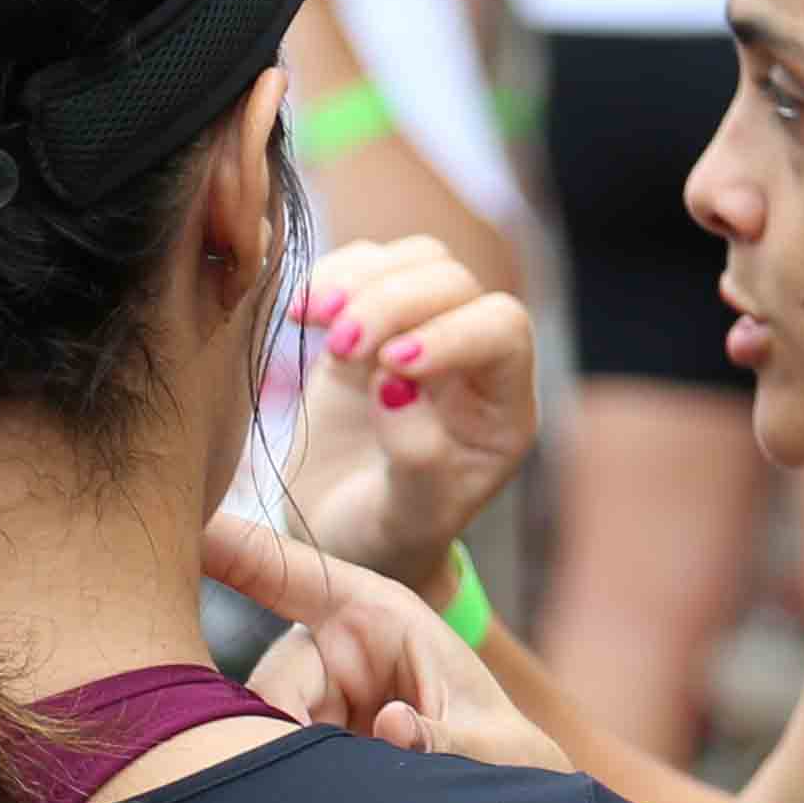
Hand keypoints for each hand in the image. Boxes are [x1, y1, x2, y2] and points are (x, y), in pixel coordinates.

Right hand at [202, 508, 569, 776]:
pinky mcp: (306, 742)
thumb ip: (446, 739)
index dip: (237, 551)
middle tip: (323, 773)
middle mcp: (334, 650)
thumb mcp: (494, 747)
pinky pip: (272, 760)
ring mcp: (315, 698)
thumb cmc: (507, 757)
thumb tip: (392, 727)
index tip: (187, 531)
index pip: (292, 574)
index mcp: (379, 617)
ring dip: (290, 769)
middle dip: (281, 731)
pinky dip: (289, 789)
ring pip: (263, 728)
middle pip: (272, 678)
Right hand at [275, 237, 537, 587]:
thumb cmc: (387, 540)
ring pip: (415, 262)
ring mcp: (422, 333)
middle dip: (395, 302)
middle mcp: (472, 361)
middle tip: (339, 348)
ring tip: (314, 321)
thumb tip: (395, 387)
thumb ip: (416, 459)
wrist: (342, 537)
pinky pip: (365, 267)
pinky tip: (300, 313)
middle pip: (454, 283)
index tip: (392, 365)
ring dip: (362, 279)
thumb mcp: (406, 521)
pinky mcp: (372, 325)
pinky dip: (332, 277)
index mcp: (503, 410)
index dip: (453, 333)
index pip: (503, 331)